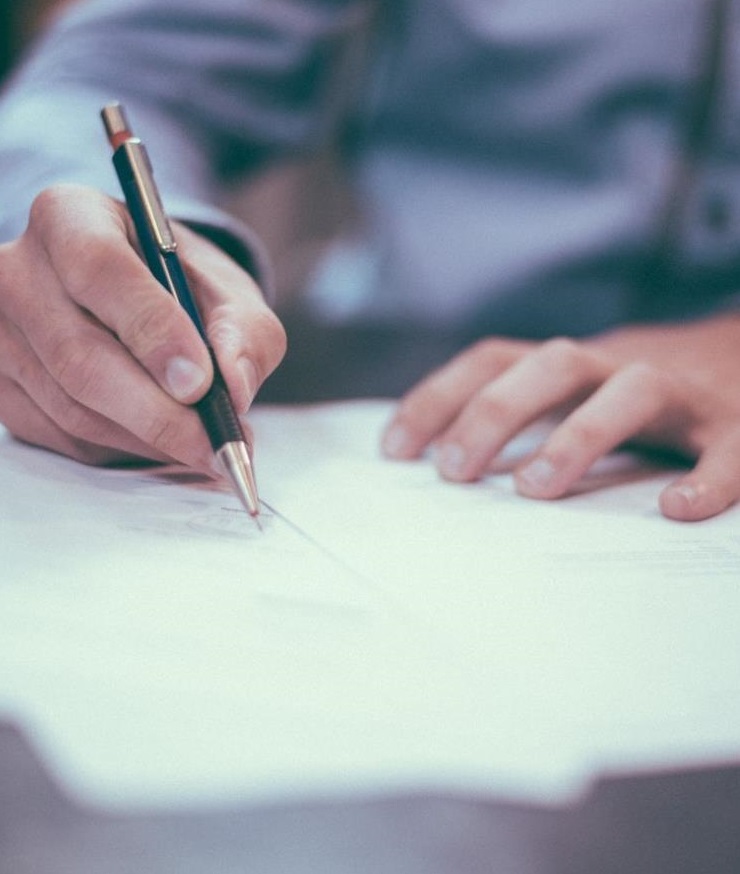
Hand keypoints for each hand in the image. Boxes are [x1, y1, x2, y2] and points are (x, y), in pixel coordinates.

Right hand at [0, 183, 285, 468]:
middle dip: (157, 412)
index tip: (200, 382)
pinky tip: (162, 442)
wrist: (144, 303)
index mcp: (70, 218)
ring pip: (71, 407)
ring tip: (204, 447)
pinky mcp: (0, 389)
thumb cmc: (184, 289)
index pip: (98, 269)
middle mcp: (18, 271)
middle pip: (77, 355)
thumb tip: (234, 388)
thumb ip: (244, 333)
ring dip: (147, 439)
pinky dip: (122, 449)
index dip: (151, 331)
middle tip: (214, 443)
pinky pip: (62, 437)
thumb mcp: (229, 293)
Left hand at [381, 318, 739, 520]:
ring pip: (632, 390)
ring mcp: (682, 391)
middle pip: (552, 363)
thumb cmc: (640, 395)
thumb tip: (442, 460)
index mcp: (572, 364)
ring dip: (579, 435)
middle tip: (453, 471)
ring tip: (534, 488)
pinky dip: (709, 477)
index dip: (439, 397)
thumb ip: (523, 414)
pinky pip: (731, 447)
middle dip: (495, 412)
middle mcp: (619, 365)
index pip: (493, 360)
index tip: (394, 451)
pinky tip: (676, 509)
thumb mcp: (575, 390)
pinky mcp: (739, 425)